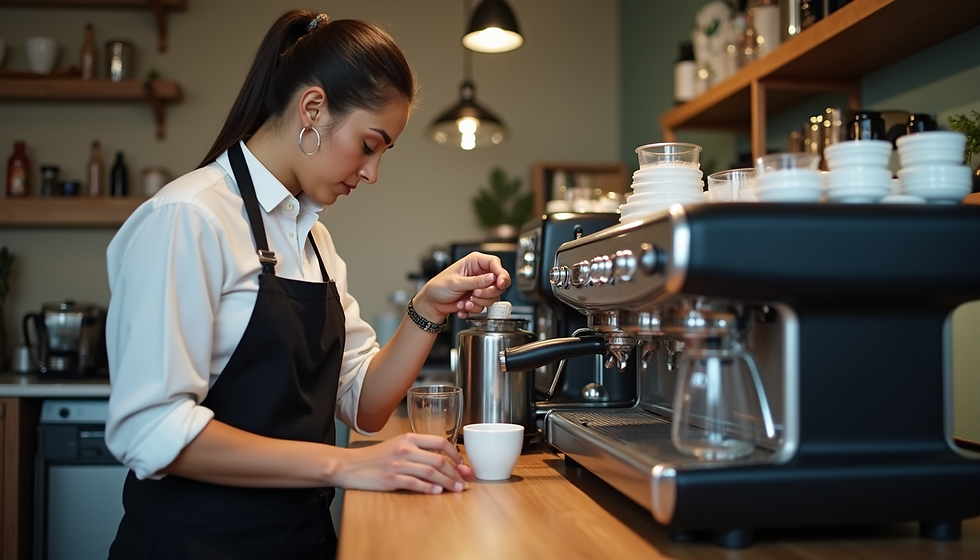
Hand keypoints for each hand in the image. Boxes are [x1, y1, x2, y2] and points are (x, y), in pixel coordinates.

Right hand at [334, 433, 473, 492]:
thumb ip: (418, 450)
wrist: (350, 465)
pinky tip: (437, 491)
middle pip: (438, 460)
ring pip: (430, 472)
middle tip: (464, 480)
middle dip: (455, 472)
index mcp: (409, 438)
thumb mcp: (397, 445)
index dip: (455, 454)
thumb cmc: (375, 457)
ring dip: (447, 482)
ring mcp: (398, 464)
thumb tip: (442, 461)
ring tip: (456, 488)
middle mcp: (405, 449)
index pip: (440, 442)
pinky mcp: (392, 479)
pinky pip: (415, 484)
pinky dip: (428, 488)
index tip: (463, 464)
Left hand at [415, 252, 510, 319]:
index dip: (501, 273)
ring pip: (493, 296)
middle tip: (475, 294)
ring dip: (479, 303)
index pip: (495, 264)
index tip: (500, 283)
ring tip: (465, 302)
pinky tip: (463, 306)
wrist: (432, 303)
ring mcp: (480, 287)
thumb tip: (492, 278)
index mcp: (474, 262)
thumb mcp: (456, 282)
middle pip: (498, 282)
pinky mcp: (478, 298)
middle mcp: (480, 273)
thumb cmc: (438, 287)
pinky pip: (484, 306)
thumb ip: (475, 281)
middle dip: (487, 292)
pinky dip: (474, 309)